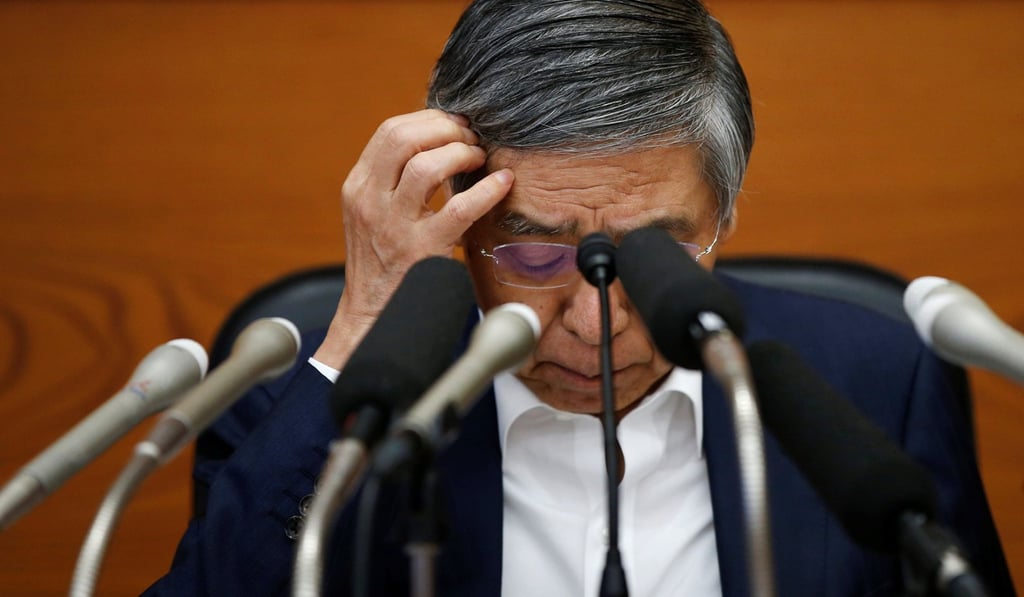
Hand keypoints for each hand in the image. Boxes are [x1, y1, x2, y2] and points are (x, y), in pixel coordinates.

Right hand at [313, 109, 513, 368]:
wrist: (372, 317)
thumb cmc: (383, 263)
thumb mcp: (375, 214)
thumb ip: (395, 181)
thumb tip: (439, 144)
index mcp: (358, 188)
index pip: (389, 132)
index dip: (428, 120)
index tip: (456, 125)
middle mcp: (370, 201)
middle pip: (403, 137)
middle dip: (445, 129)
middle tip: (471, 138)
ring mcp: (393, 226)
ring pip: (426, 165)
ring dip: (461, 153)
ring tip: (479, 159)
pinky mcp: (421, 250)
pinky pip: (459, 208)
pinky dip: (487, 190)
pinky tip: (503, 183)